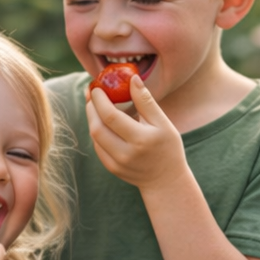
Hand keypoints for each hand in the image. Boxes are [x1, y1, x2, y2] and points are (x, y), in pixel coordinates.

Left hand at [86, 75, 187, 190]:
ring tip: (94, 104)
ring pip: (95, 137)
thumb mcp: (163, 123)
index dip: (100, 99)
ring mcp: (116, 163)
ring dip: (92, 118)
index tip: (97, 86)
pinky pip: (98, 146)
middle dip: (91, 107)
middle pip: (97, 127)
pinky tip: (101, 121)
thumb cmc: (168, 148)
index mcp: (140, 139)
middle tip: (92, 92)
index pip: (111, 116)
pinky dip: (97, 131)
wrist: (166, 180)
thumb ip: (146, 101)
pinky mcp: (112, 168)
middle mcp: (125, 154)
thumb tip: (132, 78)